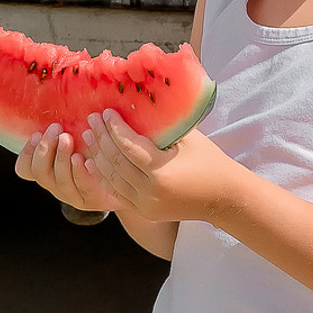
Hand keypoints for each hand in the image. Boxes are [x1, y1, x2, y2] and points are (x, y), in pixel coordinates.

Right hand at [13, 124, 118, 214]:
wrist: (127, 181)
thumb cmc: (98, 152)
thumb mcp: (79, 139)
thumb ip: (66, 129)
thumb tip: (56, 97)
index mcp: (48, 172)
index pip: (25, 168)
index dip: (27, 153)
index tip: (36, 133)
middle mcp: (56, 185)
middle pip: (40, 173)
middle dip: (45, 149)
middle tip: (56, 129)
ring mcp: (74, 196)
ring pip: (60, 181)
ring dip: (61, 158)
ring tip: (68, 139)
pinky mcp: (93, 200)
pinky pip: (83, 188)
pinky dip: (81, 172)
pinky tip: (85, 158)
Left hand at [79, 110, 240, 224]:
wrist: (223, 198)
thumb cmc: (209, 161)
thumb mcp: (189, 138)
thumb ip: (164, 124)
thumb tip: (141, 101)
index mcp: (162, 170)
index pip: (128, 146)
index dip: (114, 128)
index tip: (105, 112)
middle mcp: (150, 191)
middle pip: (116, 161)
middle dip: (101, 138)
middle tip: (92, 120)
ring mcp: (146, 204)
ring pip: (112, 178)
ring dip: (98, 156)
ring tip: (89, 137)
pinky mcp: (144, 211)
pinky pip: (117, 192)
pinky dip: (104, 177)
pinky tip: (94, 162)